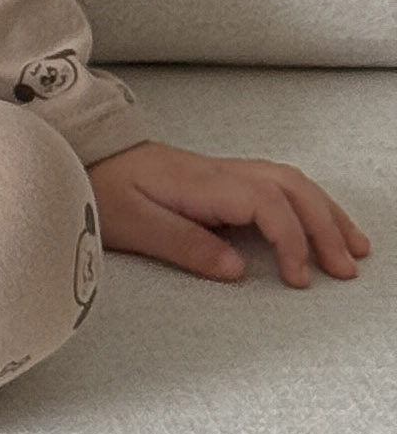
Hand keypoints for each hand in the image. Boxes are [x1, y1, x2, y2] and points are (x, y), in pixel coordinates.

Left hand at [89, 139, 369, 287]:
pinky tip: (317, 227)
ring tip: (353, 249)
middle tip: (347, 269)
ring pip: (289, 182)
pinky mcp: (217, 181)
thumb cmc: (100, 189)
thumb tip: (238, 269)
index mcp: (202, 183)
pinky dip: (305, 205)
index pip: (268, 203)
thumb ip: (185, 245)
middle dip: (326, 226)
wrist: (79, 154)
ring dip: (324, 213)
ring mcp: (220, 173)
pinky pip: (275, 185)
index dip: (292, 240)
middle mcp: (219, 172)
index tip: (299, 279)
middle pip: (291, 187)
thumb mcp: (133, 224)